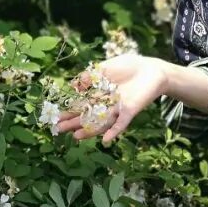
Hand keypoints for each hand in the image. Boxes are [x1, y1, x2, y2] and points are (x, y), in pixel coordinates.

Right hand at [53, 54, 169, 146]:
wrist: (151, 69)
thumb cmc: (128, 67)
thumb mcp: (104, 68)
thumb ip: (88, 76)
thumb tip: (72, 86)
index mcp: (99, 94)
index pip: (80, 105)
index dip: (69, 111)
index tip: (56, 117)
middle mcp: (106, 104)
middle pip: (87, 116)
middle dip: (73, 122)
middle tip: (58, 129)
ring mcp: (117, 109)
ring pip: (101, 122)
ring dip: (89, 130)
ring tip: (76, 137)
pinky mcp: (130, 111)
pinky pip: (122, 123)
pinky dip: (115, 131)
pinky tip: (106, 140)